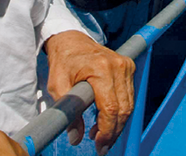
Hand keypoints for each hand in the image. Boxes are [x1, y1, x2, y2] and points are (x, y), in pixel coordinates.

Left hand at [43, 31, 133, 154]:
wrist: (70, 39)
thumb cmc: (63, 60)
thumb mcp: (57, 85)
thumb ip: (67, 110)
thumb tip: (75, 138)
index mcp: (100, 68)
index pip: (111, 108)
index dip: (107, 131)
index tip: (99, 145)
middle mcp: (117, 66)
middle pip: (123, 109)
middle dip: (113, 132)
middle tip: (101, 146)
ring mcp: (125, 65)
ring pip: (128, 105)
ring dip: (117, 124)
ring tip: (99, 133)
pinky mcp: (128, 66)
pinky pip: (128, 96)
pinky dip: (120, 111)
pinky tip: (105, 119)